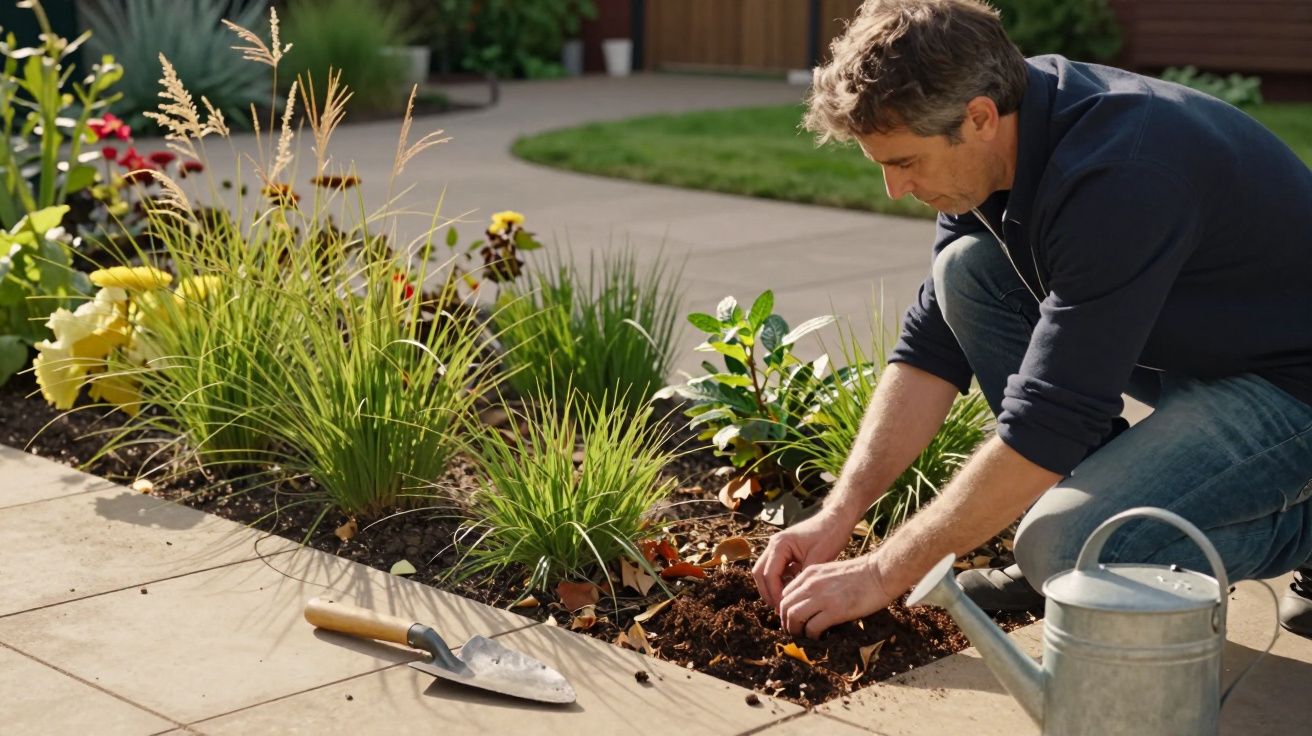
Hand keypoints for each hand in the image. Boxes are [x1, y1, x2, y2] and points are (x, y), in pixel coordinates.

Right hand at [752, 509, 852, 609]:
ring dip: (772, 587)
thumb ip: (803, 578)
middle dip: (768, 593)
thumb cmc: (829, 535)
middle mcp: (774, 545)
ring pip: (765, 572)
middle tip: (781, 609)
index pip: (769, 575)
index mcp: (779, 545)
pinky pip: (776, 569)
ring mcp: (778, 547)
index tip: (784, 608)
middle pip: (760, 573)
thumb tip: (795, 599)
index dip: (774, 594)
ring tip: (785, 602)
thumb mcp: (818, 559)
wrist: (836, 520)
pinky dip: (780, 581)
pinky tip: (792, 591)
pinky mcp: (785, 551)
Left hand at [778, 555, 893, 637]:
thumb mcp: (830, 572)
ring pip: (793, 617)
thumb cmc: (860, 574)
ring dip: (796, 630)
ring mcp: (822, 597)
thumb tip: (809, 603)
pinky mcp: (835, 610)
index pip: (785, 593)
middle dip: (786, 622)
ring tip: (804, 636)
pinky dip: (812, 635)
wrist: (881, 573)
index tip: (792, 619)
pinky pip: (812, 627)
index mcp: (809, 573)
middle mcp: (811, 584)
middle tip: (795, 632)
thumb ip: (816, 584)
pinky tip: (820, 636)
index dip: (785, 609)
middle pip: (785, 606)